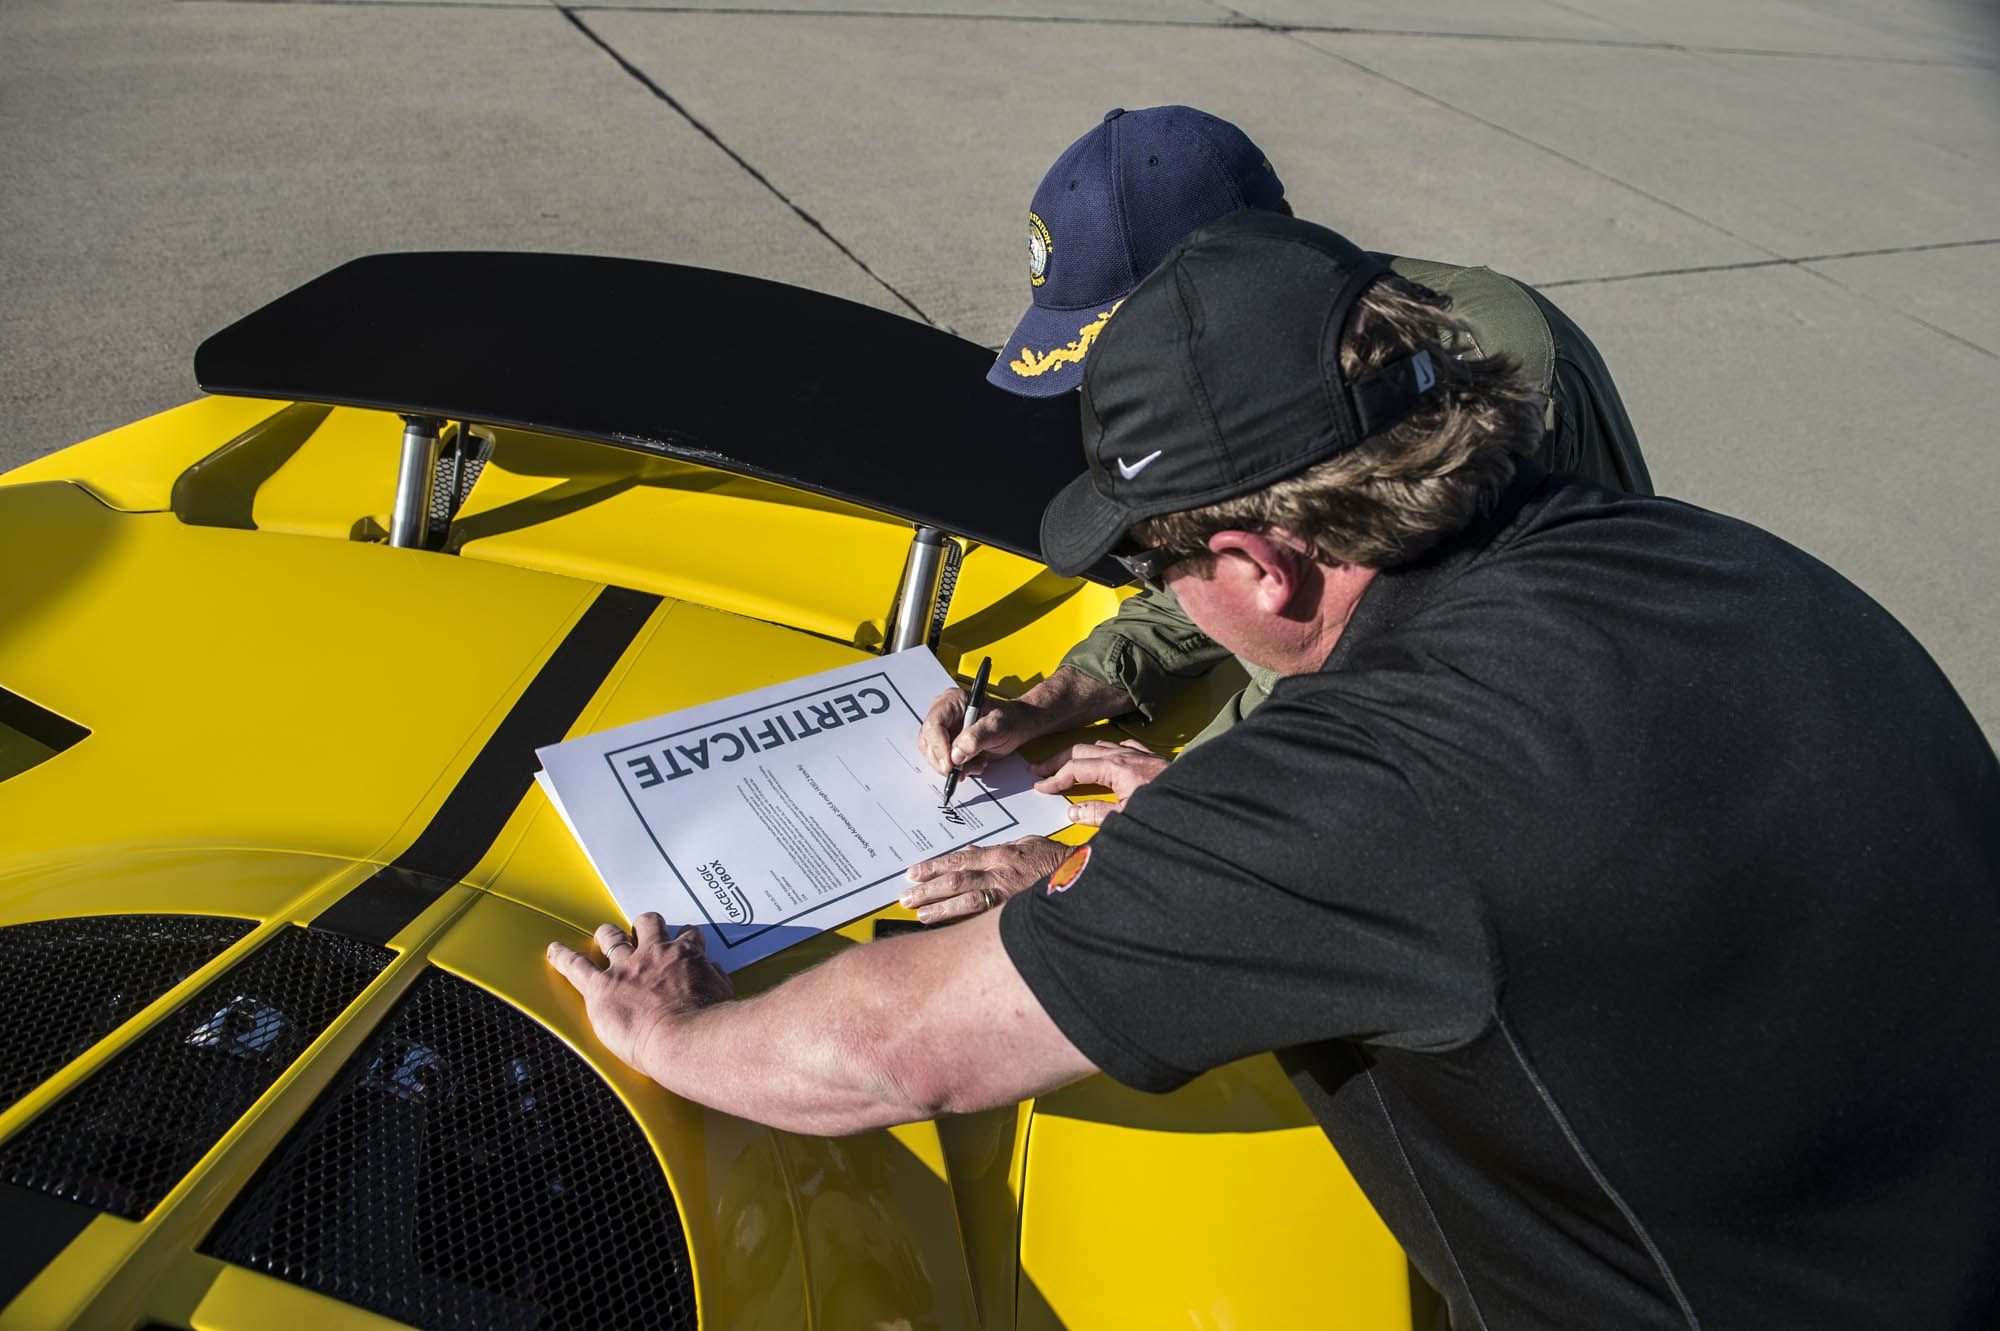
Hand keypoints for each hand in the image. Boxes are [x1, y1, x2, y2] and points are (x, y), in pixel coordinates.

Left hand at [547, 913, 733, 1073]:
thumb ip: (716, 979)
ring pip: (611, 937)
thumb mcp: (723, 994)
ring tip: (603, 934)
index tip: (684, 943)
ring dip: (607, 935)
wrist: (683, 1038)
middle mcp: (654, 954)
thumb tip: (716, 972)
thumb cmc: (707, 1022)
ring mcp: (625, 968)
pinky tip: (554, 951)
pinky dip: (563, 957)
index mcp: (684, 956)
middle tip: (642, 931)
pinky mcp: (602, 987)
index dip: (684, 938)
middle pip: (647, 925)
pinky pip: (576, 966)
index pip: (686, 936)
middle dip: (644, 926)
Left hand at [900, 835, 1071, 923]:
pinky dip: (963, 923)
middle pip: (955, 880)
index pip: (959, 860)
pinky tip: (947, 928)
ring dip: (939, 908)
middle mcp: (1001, 873)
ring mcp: (1008, 895)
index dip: (933, 867)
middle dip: (927, 889)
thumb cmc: (1058, 861)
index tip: (913, 873)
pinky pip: (983, 919)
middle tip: (906, 897)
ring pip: (965, 901)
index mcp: (1002, 854)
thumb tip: (969, 852)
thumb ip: (997, 849)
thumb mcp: (1027, 844)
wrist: (1085, 878)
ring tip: (919, 914)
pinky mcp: (1015, 913)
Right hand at [915, 664, 1135, 776]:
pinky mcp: (948, 744)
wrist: (1019, 726)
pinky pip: (943, 762)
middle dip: (944, 760)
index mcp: (952, 701)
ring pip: (933, 755)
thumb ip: (976, 738)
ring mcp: (944, 730)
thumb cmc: (1011, 720)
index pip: (933, 724)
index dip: (938, 747)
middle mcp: (943, 713)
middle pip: (928, 742)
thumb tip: (956, 755)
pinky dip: (958, 770)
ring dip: (953, 767)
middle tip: (961, 772)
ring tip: (976, 764)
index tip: (950, 765)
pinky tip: (976, 764)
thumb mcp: (998, 726)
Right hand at [1029, 739, 1169, 826]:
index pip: (1075, 769)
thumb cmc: (1167, 812)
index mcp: (1116, 768)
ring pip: (1101, 745)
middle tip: (1041, 770)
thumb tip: (1074, 811)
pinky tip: (1106, 757)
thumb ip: (1097, 814)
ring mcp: (1140, 754)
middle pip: (1082, 751)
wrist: (1201, 806)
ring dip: (1081, 754)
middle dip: (1058, 760)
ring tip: (1067, 763)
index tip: (1041, 787)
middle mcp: (1126, 755)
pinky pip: (1123, 746)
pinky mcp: (1152, 758)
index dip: (1055, 778)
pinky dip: (1106, 750)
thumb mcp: (1126, 818)